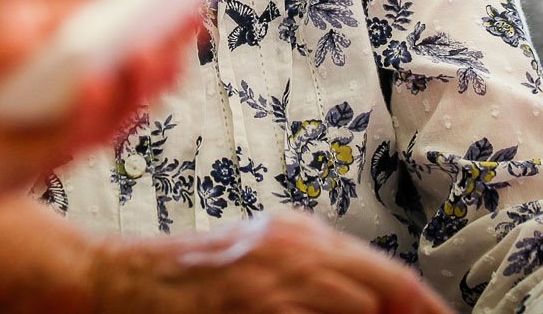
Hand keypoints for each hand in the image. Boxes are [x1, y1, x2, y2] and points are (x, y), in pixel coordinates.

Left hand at [0, 0, 197, 193]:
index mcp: (30, 34)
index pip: (113, 24)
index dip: (158, 5)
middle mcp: (31, 86)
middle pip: (119, 74)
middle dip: (162, 45)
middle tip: (192, 11)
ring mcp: (18, 131)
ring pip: (104, 117)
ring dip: (141, 79)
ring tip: (161, 38)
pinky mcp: (2, 172)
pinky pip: (66, 148)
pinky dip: (93, 111)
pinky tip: (101, 69)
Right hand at [91, 211, 452, 313]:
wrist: (118, 281)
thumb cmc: (186, 277)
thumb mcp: (261, 255)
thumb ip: (315, 271)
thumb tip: (372, 301)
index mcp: (301, 236)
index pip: (387, 276)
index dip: (423, 308)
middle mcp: (294, 252)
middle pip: (380, 293)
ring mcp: (274, 285)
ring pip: (356, 308)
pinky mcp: (254, 308)